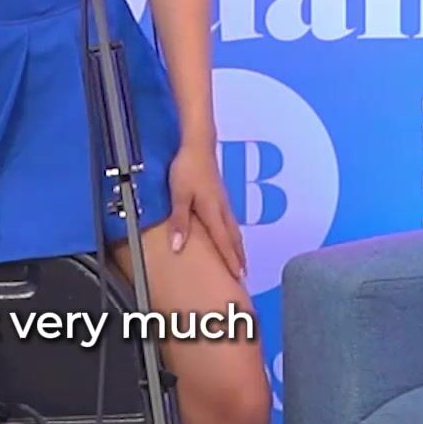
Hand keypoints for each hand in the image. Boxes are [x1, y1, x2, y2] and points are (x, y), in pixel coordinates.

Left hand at [167, 141, 246, 281]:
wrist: (198, 146)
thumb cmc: (187, 169)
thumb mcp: (179, 196)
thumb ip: (179, 222)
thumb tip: (178, 247)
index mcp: (213, 212)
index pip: (223, 242)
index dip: (231, 261)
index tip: (239, 277)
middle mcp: (222, 209)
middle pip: (233, 238)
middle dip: (239, 257)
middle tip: (244, 276)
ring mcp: (224, 202)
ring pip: (234, 230)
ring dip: (238, 247)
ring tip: (241, 261)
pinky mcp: (220, 196)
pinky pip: (230, 221)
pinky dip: (233, 235)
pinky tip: (230, 236)